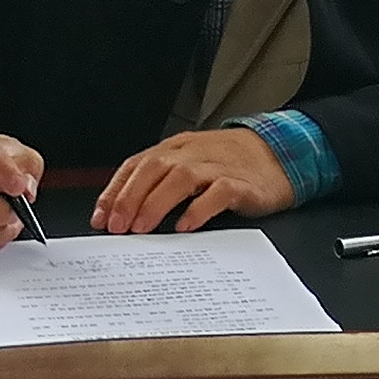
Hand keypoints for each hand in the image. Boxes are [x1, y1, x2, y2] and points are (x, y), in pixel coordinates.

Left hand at [97, 127, 297, 234]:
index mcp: (175, 150)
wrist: (278, 154)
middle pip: (154, 169)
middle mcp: (192, 154)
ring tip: (141, 228)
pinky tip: (185, 225)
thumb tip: (123, 213)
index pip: (137, 165)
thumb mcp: (190, 166)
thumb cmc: (229, 165)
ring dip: (155, 203)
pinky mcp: (240, 183)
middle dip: (130, 198)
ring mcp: (217, 167)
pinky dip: (198, 209)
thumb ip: (161, 183)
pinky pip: (217, 193)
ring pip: (180, 178)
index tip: (100, 217)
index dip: (115, 191)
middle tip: (116, 226)